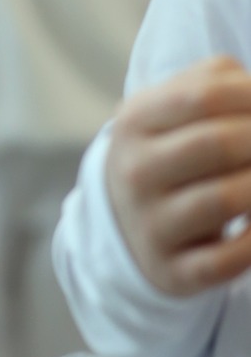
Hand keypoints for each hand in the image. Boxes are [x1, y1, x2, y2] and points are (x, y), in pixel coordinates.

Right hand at [106, 57, 250, 297]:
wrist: (125, 223)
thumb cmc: (170, 152)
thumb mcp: (172, 109)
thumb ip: (218, 84)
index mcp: (135, 122)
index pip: (205, 95)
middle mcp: (135, 173)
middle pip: (218, 143)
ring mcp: (151, 226)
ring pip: (225, 199)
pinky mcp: (174, 272)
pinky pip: (231, 258)